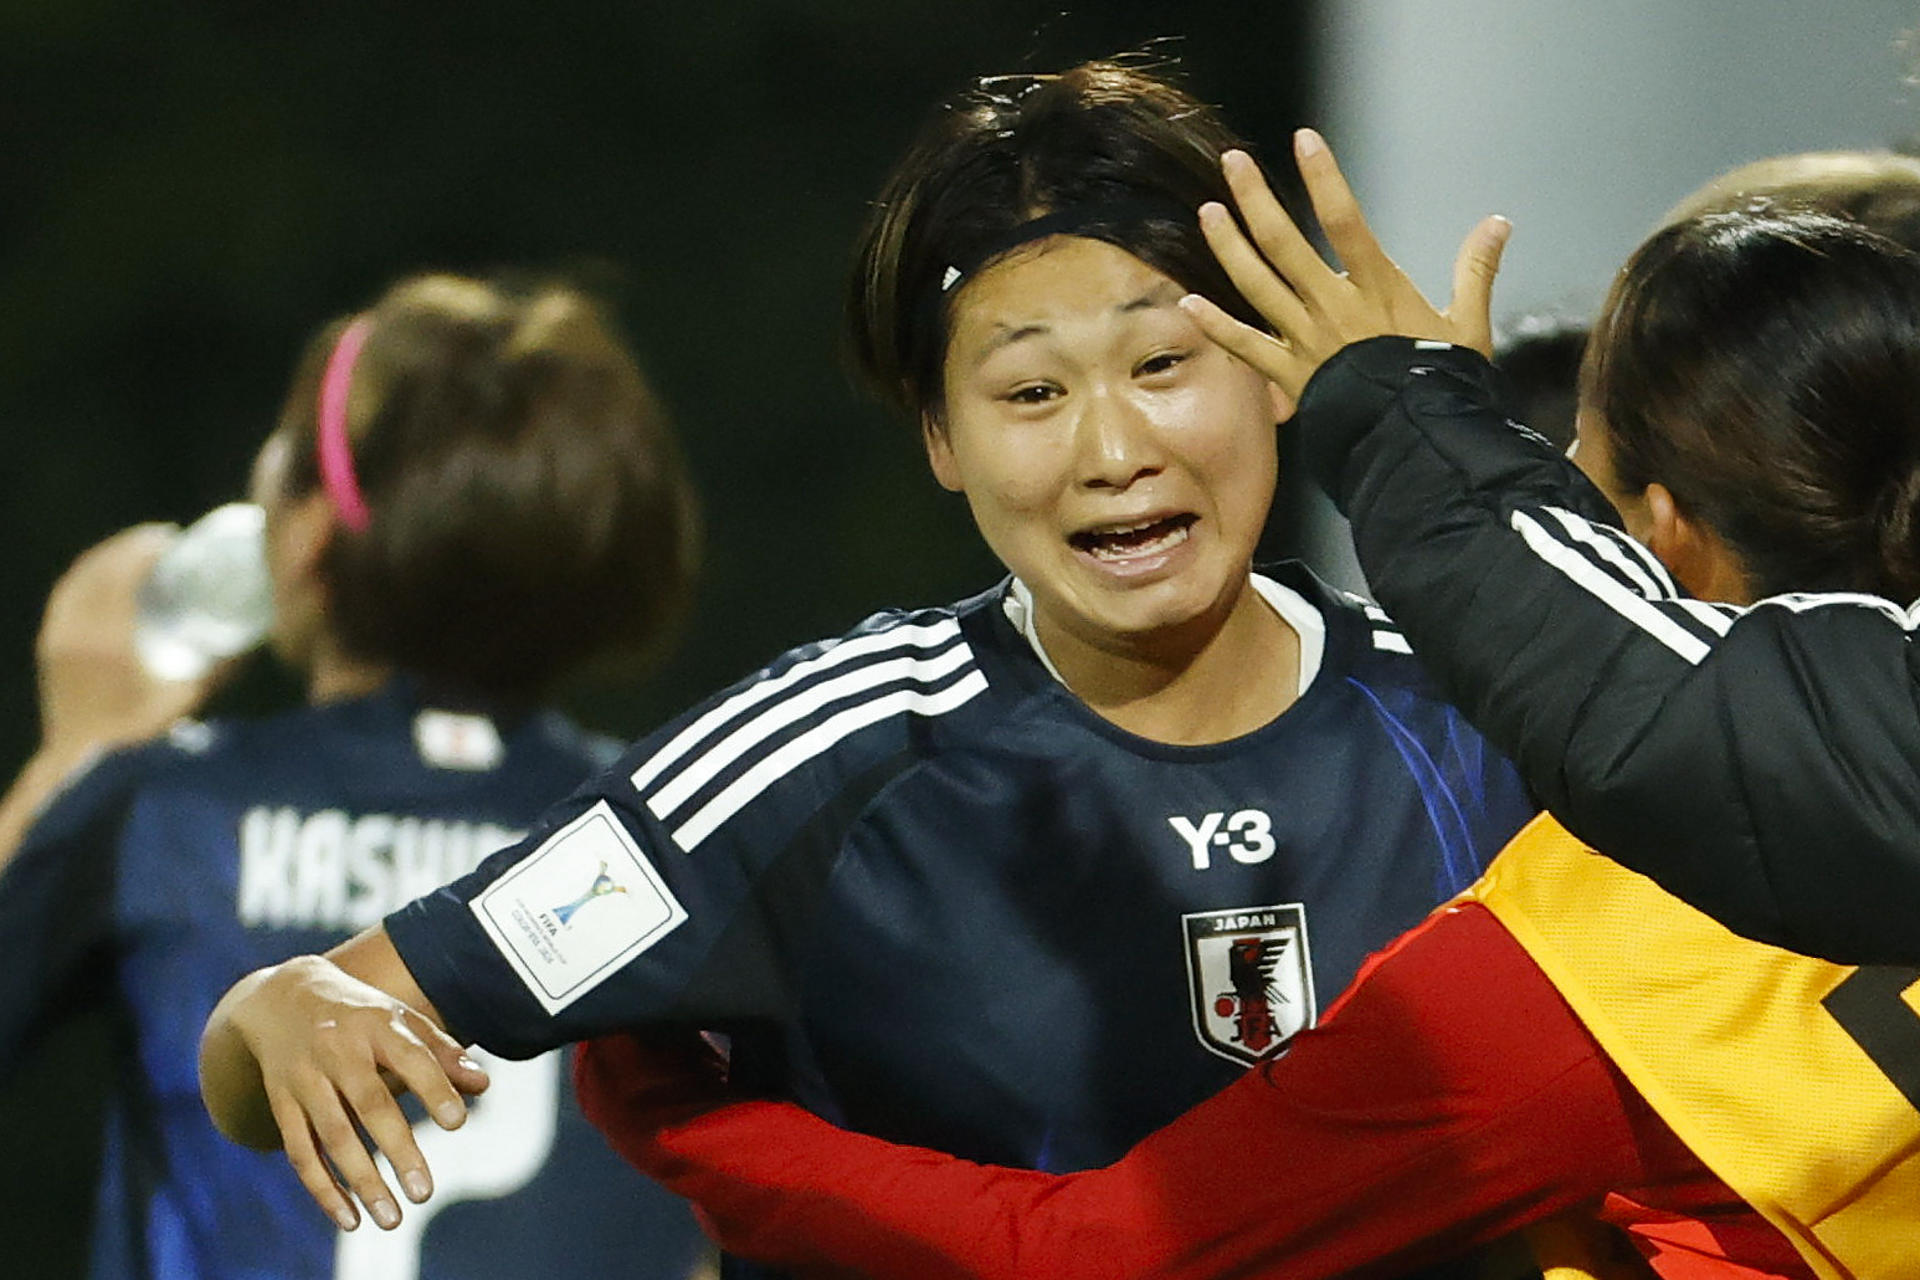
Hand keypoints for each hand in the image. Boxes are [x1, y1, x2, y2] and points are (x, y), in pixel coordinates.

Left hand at [34, 524, 228, 759]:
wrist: (81, 765)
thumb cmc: (139, 735)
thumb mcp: (188, 701)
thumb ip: (221, 670)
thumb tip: (256, 640)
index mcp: (110, 638)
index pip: (123, 572)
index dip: (145, 548)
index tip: (172, 538)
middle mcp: (78, 630)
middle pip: (98, 568)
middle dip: (127, 547)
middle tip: (159, 540)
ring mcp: (58, 638)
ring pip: (78, 580)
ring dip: (105, 559)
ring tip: (134, 554)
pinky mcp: (50, 648)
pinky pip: (65, 597)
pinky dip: (85, 579)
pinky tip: (104, 580)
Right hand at [211, 955, 490, 1231]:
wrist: (281, 997)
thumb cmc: (360, 1013)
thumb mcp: (401, 1019)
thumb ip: (443, 1053)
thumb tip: (484, 1085)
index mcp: (375, 1024)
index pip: (410, 1057)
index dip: (433, 1088)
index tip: (457, 1123)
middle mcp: (337, 1050)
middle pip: (369, 1104)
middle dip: (398, 1150)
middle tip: (425, 1193)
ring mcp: (305, 1078)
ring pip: (332, 1136)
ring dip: (362, 1181)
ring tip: (392, 1218)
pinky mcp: (281, 1103)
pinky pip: (300, 1151)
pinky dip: (322, 1187)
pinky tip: (350, 1217)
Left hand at [1178, 129, 1510, 403]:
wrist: (1416, 444)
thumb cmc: (1444, 386)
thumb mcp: (1469, 326)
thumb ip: (1476, 270)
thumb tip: (1499, 222)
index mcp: (1378, 288)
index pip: (1346, 220)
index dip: (1324, 177)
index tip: (1304, 140)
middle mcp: (1334, 307)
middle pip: (1285, 244)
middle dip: (1256, 199)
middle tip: (1233, 162)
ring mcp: (1306, 340)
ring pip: (1258, 286)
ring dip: (1229, 247)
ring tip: (1208, 211)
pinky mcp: (1290, 375)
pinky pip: (1246, 347)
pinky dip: (1216, 326)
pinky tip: (1187, 303)